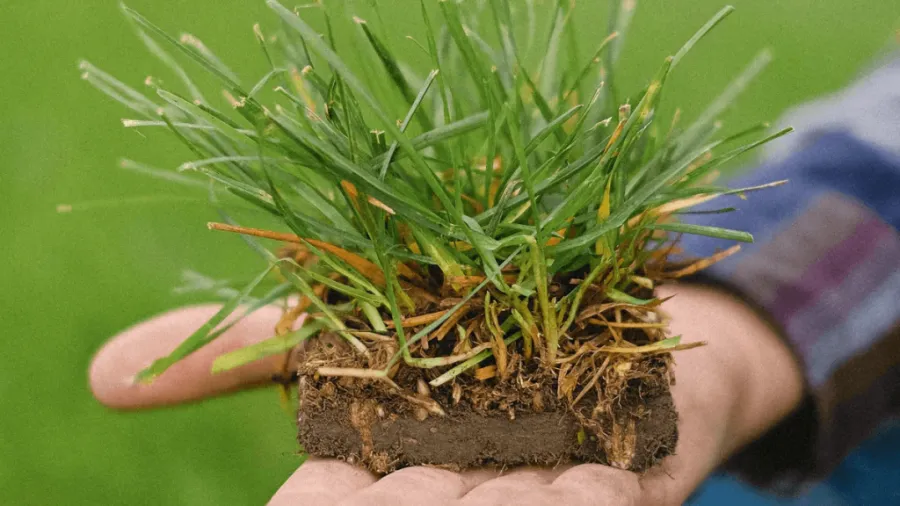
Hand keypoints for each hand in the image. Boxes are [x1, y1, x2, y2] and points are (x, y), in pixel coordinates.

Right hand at [90, 284, 802, 504]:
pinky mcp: (620, 469)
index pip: (331, 504)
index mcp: (381, 464)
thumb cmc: (433, 311)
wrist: (566, 282)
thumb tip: (99, 376)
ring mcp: (537, 481)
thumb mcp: (326, 318)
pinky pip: (607, 495)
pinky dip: (594, 494)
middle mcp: (455, 484)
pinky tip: (592, 484)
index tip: (310, 497)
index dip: (320, 504)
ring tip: (502, 495)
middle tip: (417, 494)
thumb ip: (232, 351)